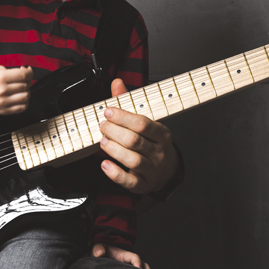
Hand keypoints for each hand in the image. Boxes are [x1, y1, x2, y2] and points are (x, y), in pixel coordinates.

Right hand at [0, 65, 31, 114]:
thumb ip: (12, 71)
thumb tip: (25, 72)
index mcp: (0, 78)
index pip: (24, 75)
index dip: (30, 72)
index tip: (29, 71)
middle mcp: (2, 91)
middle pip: (25, 86)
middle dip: (27, 81)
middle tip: (22, 79)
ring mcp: (3, 103)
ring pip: (26, 97)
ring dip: (27, 91)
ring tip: (21, 88)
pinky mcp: (4, 111)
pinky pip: (22, 108)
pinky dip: (24, 102)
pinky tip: (20, 97)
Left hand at [91, 242, 151, 268]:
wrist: (101, 256)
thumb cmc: (101, 251)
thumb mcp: (98, 248)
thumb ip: (98, 249)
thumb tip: (99, 253)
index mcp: (125, 255)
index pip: (135, 257)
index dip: (137, 262)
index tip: (138, 268)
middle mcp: (131, 263)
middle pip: (144, 267)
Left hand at [98, 78, 177, 194]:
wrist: (166, 172)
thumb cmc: (152, 144)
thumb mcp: (146, 123)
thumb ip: (129, 103)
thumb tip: (117, 83)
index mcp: (162, 134)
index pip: (143, 124)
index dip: (123, 117)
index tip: (108, 112)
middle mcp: (159, 152)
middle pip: (135, 141)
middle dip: (115, 132)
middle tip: (102, 126)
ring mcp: (152, 170)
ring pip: (133, 160)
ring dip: (114, 150)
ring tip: (103, 141)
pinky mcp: (142, 185)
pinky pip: (130, 181)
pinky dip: (115, 173)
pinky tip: (105, 165)